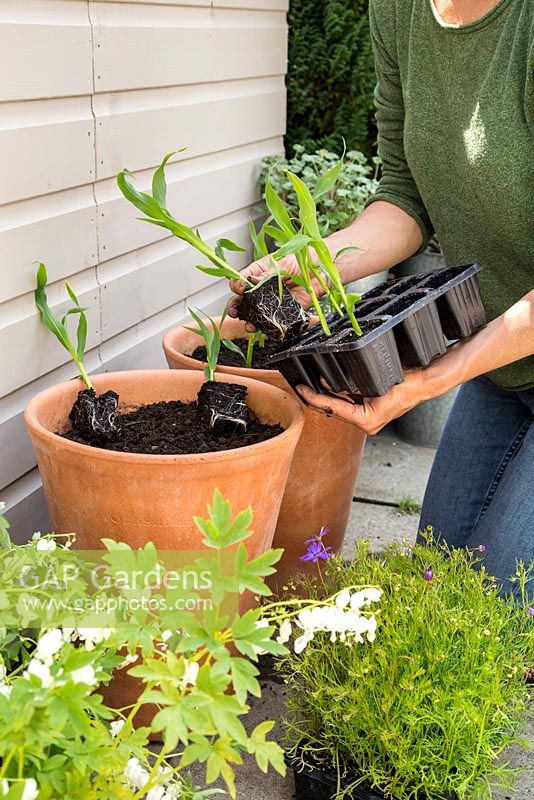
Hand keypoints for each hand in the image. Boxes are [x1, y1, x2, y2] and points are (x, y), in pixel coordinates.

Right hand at [227, 254, 322, 329]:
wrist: (324, 268)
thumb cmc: (304, 258)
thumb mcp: (283, 262)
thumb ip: (267, 273)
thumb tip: (251, 280)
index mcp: (260, 272)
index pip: (241, 280)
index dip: (237, 285)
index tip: (239, 288)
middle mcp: (264, 288)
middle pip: (244, 300)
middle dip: (236, 306)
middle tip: (234, 311)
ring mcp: (274, 301)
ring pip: (257, 314)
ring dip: (250, 320)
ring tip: (249, 324)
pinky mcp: (286, 312)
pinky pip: (275, 321)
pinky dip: (269, 327)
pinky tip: (265, 329)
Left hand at [296, 370, 433, 434]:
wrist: (424, 383)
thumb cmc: (406, 383)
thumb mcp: (373, 381)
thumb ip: (349, 385)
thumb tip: (327, 381)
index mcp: (366, 421)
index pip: (332, 408)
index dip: (314, 398)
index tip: (301, 388)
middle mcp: (366, 425)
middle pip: (334, 411)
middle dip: (317, 399)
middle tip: (300, 386)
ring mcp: (369, 421)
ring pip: (340, 409)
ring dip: (327, 397)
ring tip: (309, 386)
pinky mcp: (371, 413)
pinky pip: (349, 405)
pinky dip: (339, 396)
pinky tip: (327, 386)